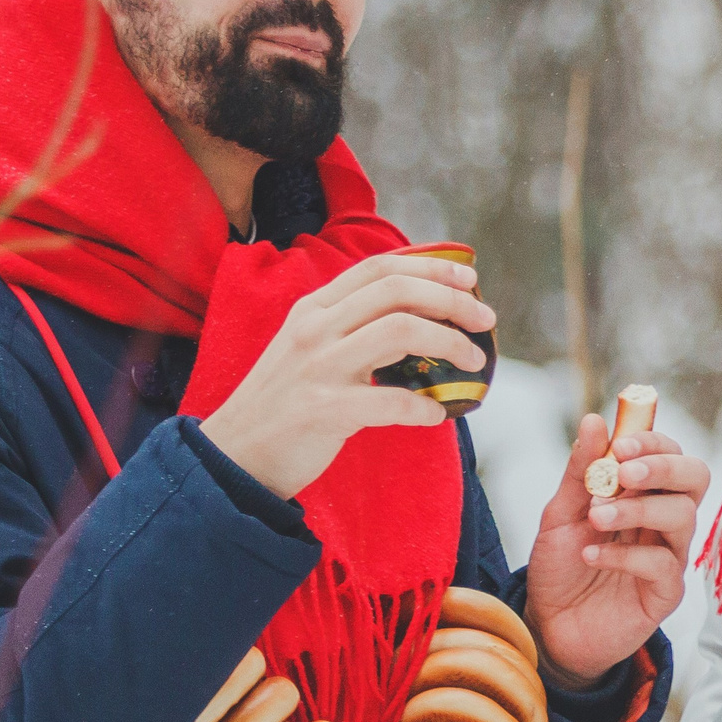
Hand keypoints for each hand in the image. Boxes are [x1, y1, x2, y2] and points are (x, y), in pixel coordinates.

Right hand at [199, 252, 493, 499]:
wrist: (235, 454)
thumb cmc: (286, 402)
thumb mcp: (311, 348)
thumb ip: (354, 327)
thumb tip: (424, 319)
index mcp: (313, 307)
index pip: (380, 268)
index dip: (431, 267)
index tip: (470, 278)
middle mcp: (314, 328)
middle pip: (398, 292)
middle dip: (453, 301)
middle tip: (485, 320)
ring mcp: (318, 367)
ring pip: (400, 332)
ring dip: (449, 344)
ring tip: (474, 362)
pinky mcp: (324, 410)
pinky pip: (390, 401)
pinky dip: (423, 407)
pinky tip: (437, 415)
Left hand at [523, 418, 710, 689]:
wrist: (549, 627)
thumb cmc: (560, 568)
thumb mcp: (560, 514)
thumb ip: (580, 472)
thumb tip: (594, 420)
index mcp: (644, 495)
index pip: (671, 454)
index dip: (653, 443)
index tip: (620, 445)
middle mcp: (665, 521)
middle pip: (696, 477)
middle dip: (663, 467)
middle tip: (624, 473)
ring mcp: (670, 556)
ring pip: (683, 517)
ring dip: (638, 509)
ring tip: (596, 516)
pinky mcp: (665, 593)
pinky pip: (663, 564)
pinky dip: (625, 554)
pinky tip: (591, 555)